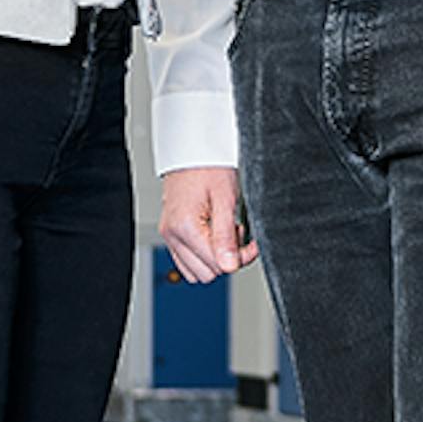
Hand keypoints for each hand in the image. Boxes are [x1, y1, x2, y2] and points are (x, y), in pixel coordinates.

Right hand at [160, 166, 258, 281]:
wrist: (193, 148)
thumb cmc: (209, 166)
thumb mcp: (225, 199)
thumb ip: (227, 236)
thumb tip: (230, 267)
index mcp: (184, 227)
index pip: (217, 264)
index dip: (241, 257)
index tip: (252, 242)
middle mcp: (172, 234)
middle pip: (207, 273)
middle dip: (228, 259)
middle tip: (239, 234)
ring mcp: (170, 235)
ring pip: (197, 271)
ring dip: (215, 258)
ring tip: (225, 233)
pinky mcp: (172, 233)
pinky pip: (188, 261)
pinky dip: (204, 254)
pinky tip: (214, 235)